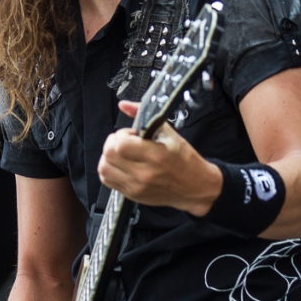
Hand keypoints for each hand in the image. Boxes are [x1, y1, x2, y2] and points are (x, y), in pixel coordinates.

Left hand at [97, 101, 221, 213]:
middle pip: (109, 155)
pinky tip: (121, 165)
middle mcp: (144, 174)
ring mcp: (136, 187)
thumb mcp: (169, 133)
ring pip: (103, 168)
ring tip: (122, 154)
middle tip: (126, 143)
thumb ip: (144, 115)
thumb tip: (123, 104)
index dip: (122, 135)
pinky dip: (110, 169)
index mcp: (155, 156)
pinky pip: (107, 180)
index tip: (132, 135)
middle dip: (113, 143)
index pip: (120, 144)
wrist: (196, 187)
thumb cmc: (184, 159)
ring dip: (109, 157)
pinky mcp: (132, 195)